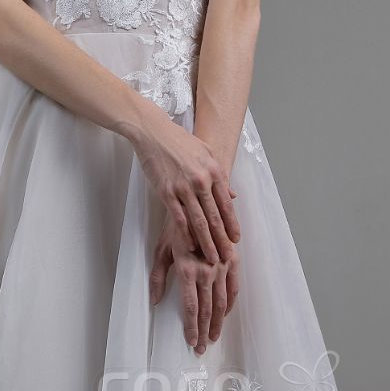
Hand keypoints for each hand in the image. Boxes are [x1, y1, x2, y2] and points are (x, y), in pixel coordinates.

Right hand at [130, 114, 241, 263]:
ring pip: (198, 221)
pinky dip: (185, 233)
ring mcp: (183, 187)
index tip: (236, 239)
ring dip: (206, 242)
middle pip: (214, 217)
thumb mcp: (206, 152)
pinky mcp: (166, 191)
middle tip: (227, 257)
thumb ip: (220, 175)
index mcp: (213, 171)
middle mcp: (201, 180)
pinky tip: (189, 245)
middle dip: (222, 240)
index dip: (232, 224)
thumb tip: (233, 194)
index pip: (226, 204)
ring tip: (212, 258)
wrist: (153, 132)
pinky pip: (178, 217)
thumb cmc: (179, 141)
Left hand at [149, 212, 241, 355]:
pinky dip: (230, 304)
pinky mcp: (232, 260)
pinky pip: (234, 287)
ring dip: (218, 322)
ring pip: (221, 302)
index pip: (190, 306)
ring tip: (213, 337)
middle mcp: (206, 269)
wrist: (197, 204)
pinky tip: (225, 315)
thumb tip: (155, 301)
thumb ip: (158, 277)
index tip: (191, 342)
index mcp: (187, 268)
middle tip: (201, 347)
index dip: (191, 327)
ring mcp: (221, 265)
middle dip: (204, 330)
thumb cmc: (174, 228)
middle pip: (206, 308)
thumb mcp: (161, 250)